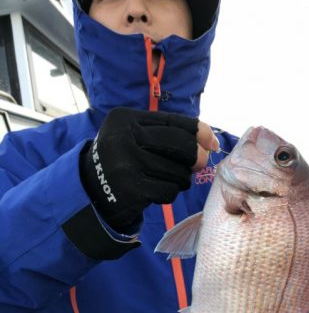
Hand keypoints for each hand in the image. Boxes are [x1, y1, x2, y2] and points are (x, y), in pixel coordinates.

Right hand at [80, 108, 218, 230]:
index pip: (174, 122)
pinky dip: (169, 193)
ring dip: (181, 179)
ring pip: (177, 172)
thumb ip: (170, 134)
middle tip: (199, 165)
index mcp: (125, 119)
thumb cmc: (125, 160)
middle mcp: (123, 139)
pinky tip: (157, 191)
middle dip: (196, 156)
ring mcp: (126, 166)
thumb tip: (211, 144)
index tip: (212, 143)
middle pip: (180, 145)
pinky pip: (168, 191)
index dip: (199, 132)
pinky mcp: (131, 191)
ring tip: (168, 178)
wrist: (92, 191)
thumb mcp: (137, 137)